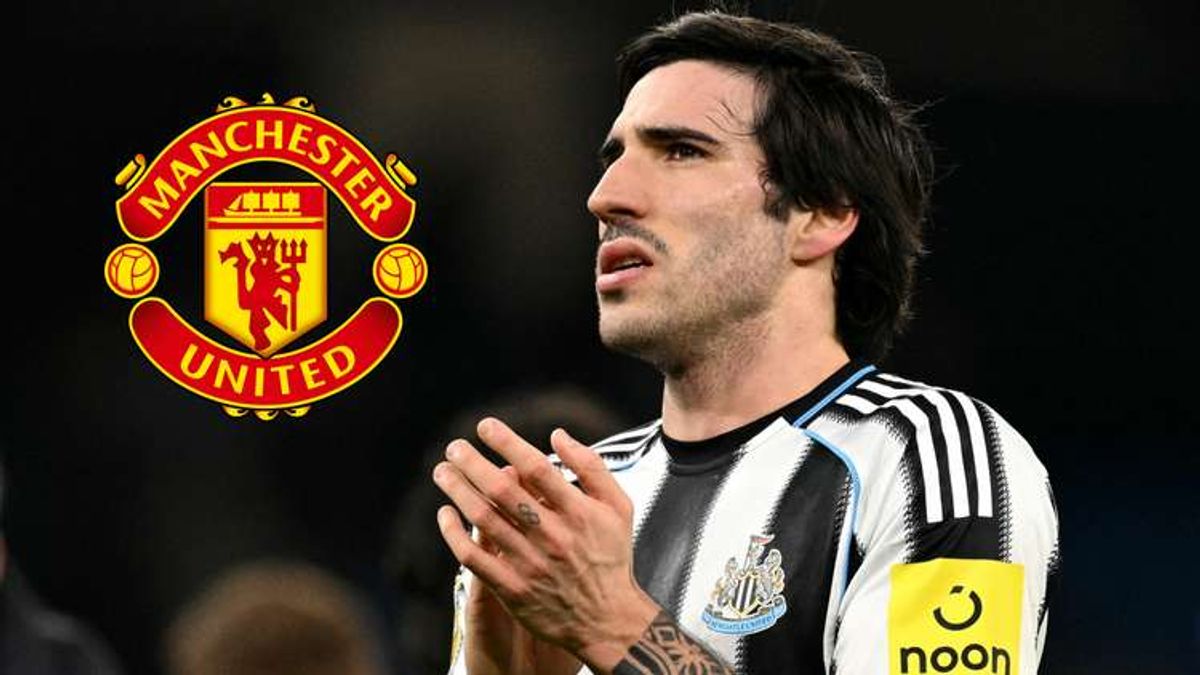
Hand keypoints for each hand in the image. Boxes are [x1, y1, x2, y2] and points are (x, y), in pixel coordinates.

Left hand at [434, 418, 660, 671]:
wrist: (608, 621)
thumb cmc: (611, 558)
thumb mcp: (618, 507)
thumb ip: (591, 466)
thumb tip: (558, 435)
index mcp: (578, 512)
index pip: (536, 468)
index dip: (507, 443)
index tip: (485, 426)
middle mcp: (553, 536)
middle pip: (503, 491)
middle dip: (473, 463)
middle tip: (454, 447)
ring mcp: (530, 563)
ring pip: (484, 519)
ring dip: (458, 491)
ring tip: (443, 472)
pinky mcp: (512, 588)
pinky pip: (474, 556)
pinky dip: (454, 533)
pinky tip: (444, 514)